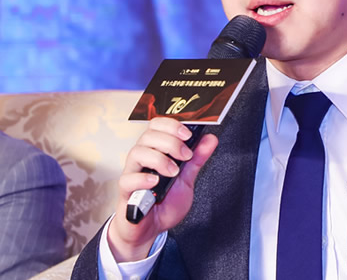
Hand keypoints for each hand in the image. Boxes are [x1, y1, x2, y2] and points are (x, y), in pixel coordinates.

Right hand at [106, 117, 218, 261]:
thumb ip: (197, 159)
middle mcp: (141, 159)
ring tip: (173, 172)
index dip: (171, 125)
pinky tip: (155, 182)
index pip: (156, 125)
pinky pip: (127, 179)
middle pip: (148, 136)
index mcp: (155, 151)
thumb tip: (210, 138)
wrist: (150, 230)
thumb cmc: (164, 203)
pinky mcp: (125, 193)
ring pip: (137, 153)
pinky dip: (143, 178)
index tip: (188, 135)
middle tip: (186, 156)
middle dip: (171, 142)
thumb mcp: (187, 179)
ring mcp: (132, 174)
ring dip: (159, 159)